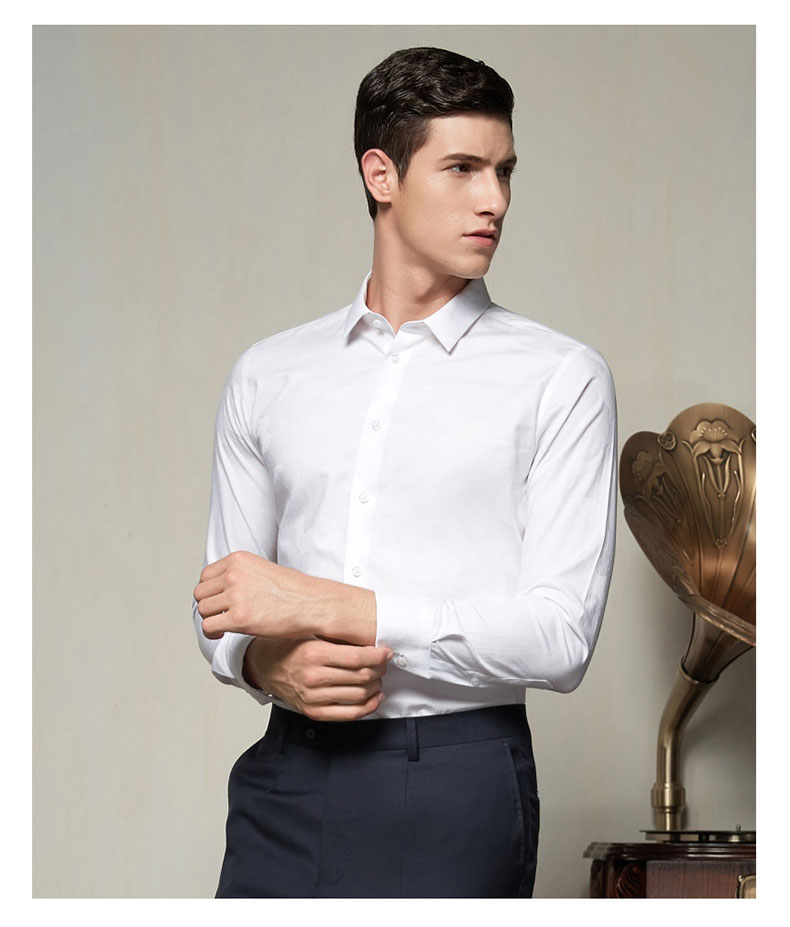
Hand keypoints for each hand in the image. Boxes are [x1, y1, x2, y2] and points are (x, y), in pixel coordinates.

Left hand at [193, 550, 375, 642]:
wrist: (312, 603)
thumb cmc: (293, 590)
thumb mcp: (262, 569)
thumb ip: (239, 574)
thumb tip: (219, 589)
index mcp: (238, 560)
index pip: (205, 576)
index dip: (210, 591)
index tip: (218, 601)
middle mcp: (234, 575)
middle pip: (200, 593)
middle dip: (209, 606)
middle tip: (220, 615)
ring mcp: (236, 596)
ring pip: (203, 610)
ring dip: (211, 619)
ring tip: (223, 625)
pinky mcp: (239, 618)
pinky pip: (209, 626)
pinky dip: (212, 633)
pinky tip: (223, 635)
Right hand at [243, 637, 392, 720]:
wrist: (263, 665)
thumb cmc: (288, 646)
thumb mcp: (309, 632)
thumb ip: (336, 636)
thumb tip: (369, 637)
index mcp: (313, 653)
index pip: (357, 657)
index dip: (378, 655)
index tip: (386, 652)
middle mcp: (313, 677)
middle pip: (361, 676)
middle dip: (379, 669)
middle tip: (383, 662)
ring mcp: (313, 697)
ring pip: (359, 694)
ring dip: (376, 685)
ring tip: (378, 676)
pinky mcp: (314, 712)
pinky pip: (349, 714)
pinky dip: (368, 707)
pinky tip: (375, 697)